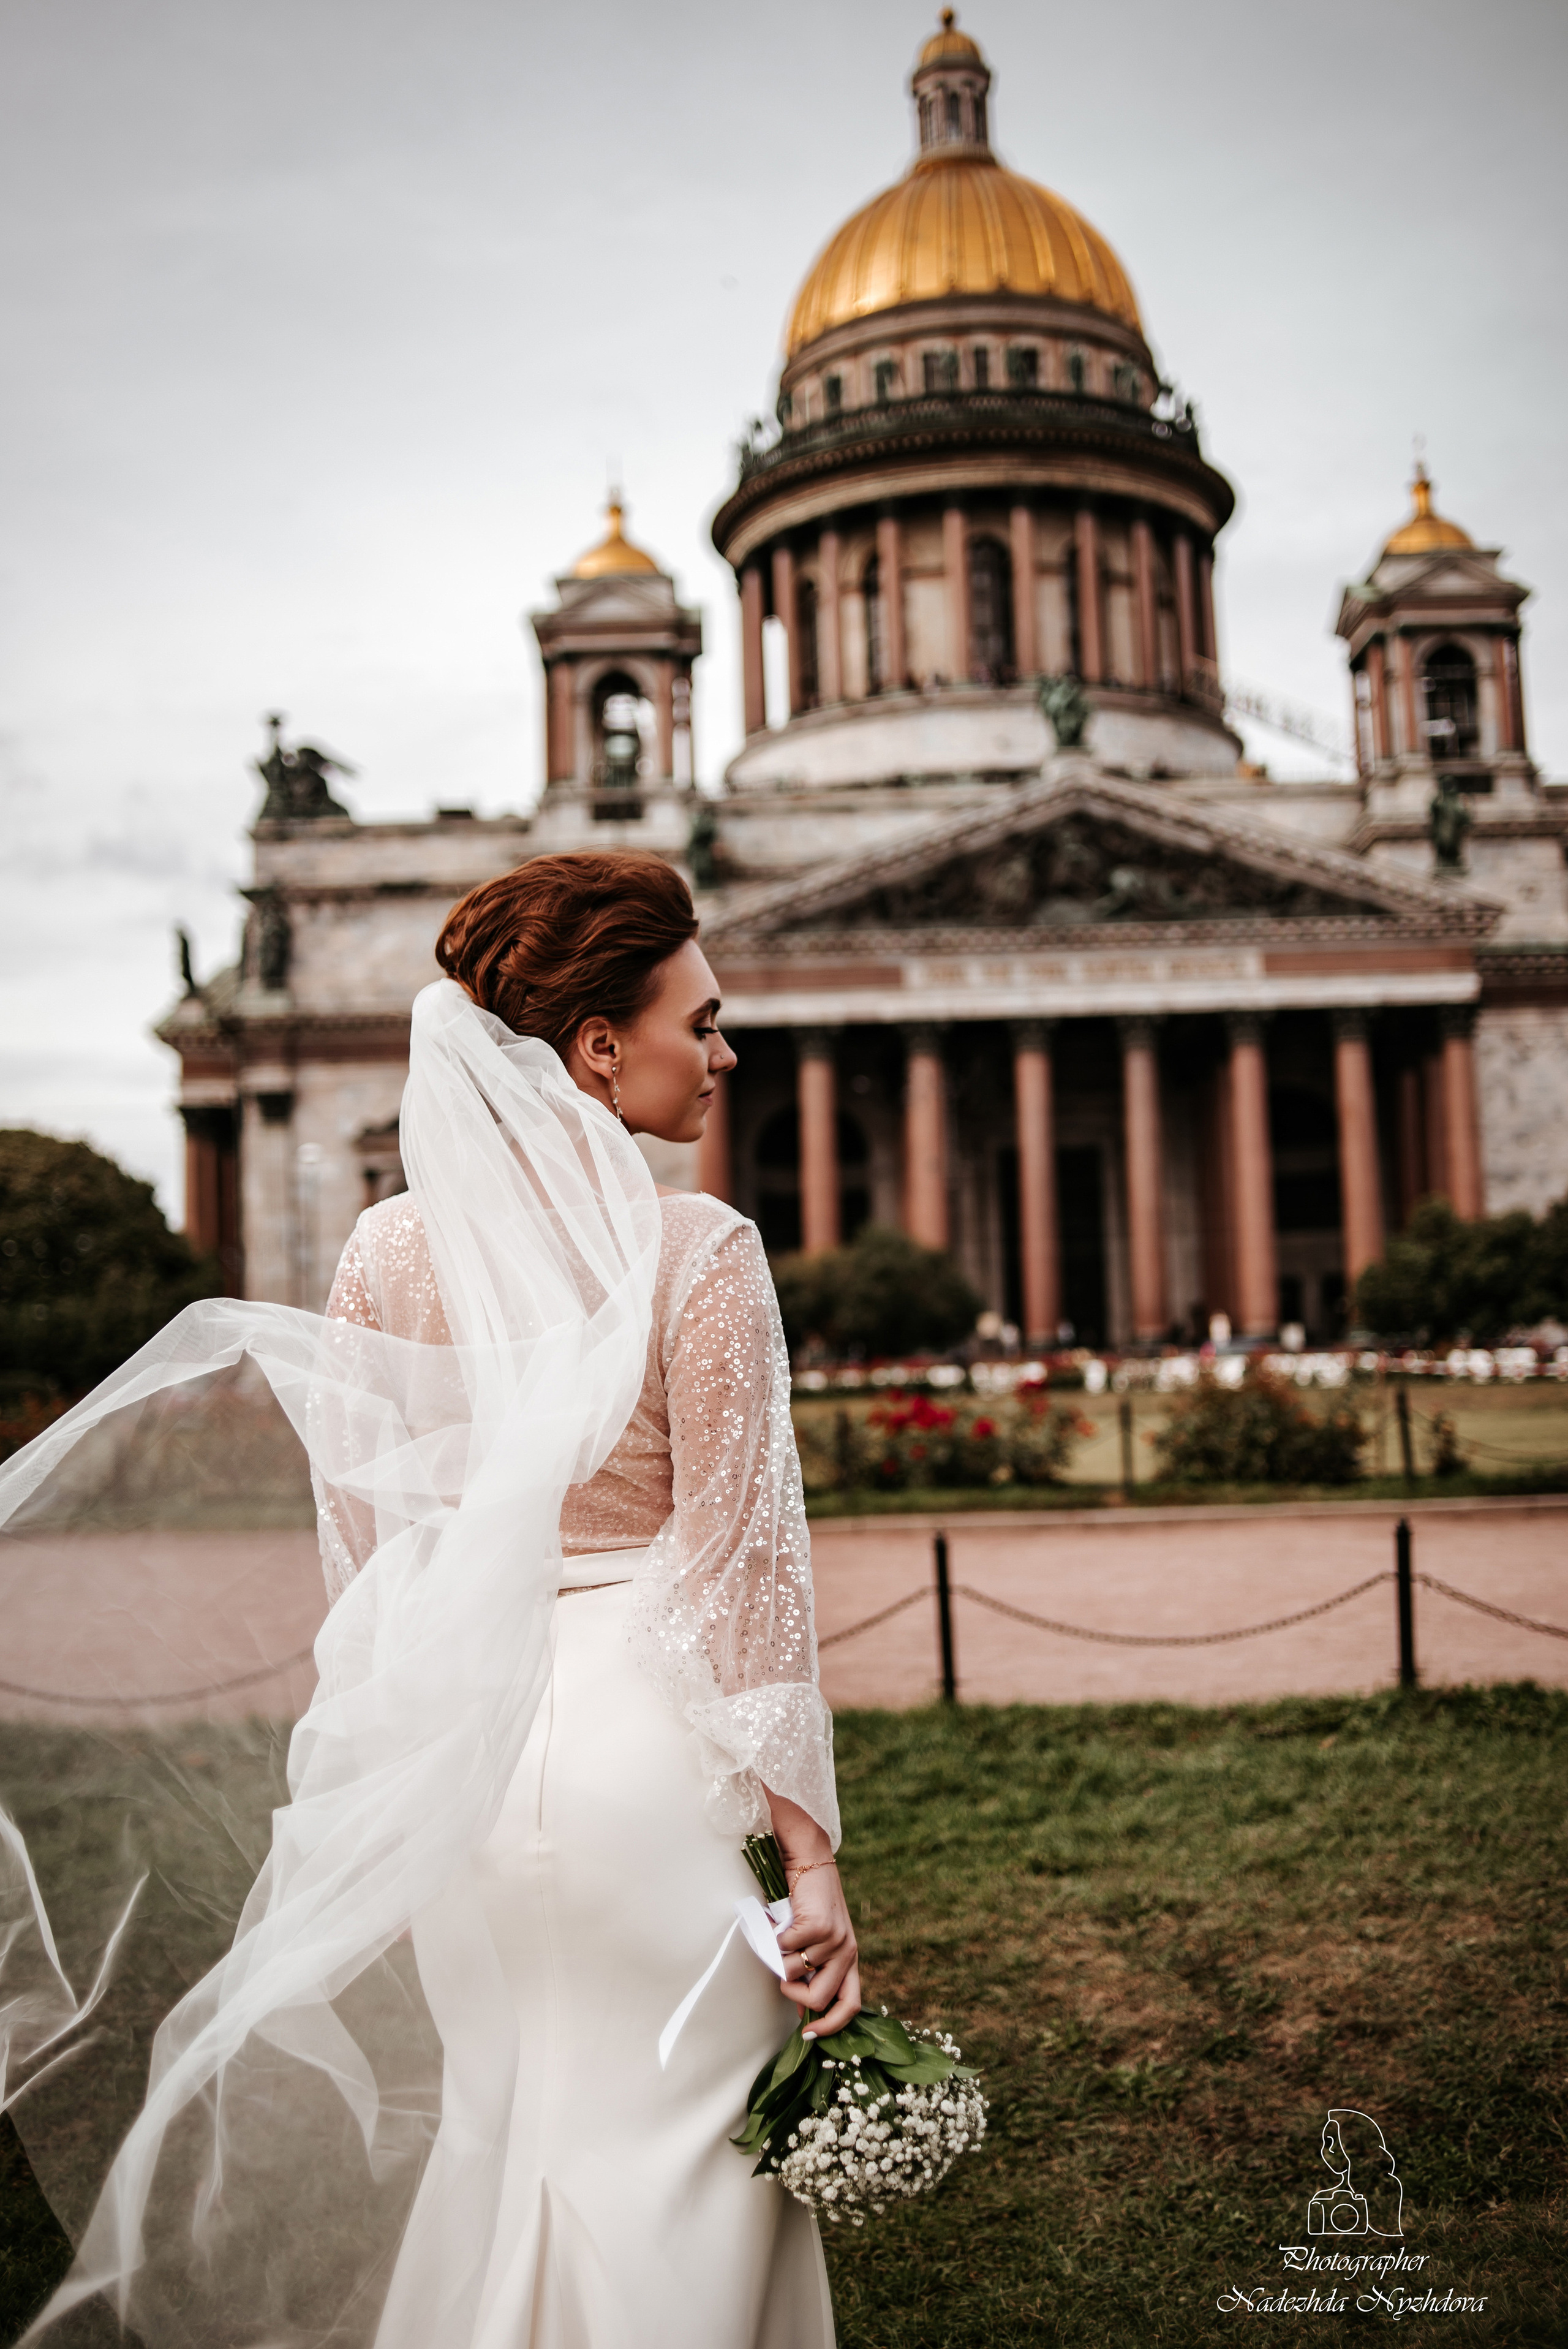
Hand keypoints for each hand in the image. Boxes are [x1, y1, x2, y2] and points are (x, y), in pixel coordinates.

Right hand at [774, 1860, 859, 2037]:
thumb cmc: (810, 1903)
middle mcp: (846, 1951)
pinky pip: (784, 1949)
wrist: (811, 1860)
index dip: (831, 2027)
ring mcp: (834, 1940)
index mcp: (849, 1959)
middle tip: (783, 1976)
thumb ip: (815, 1970)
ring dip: (777, 1958)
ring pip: (793, 1973)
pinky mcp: (818, 1926)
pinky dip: (773, 1938)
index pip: (851, 2005)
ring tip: (778, 1937)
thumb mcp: (819, 1941)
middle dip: (793, 1994)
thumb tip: (802, 2008)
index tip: (808, 2036)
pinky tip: (775, 1922)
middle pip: (820, 1999)